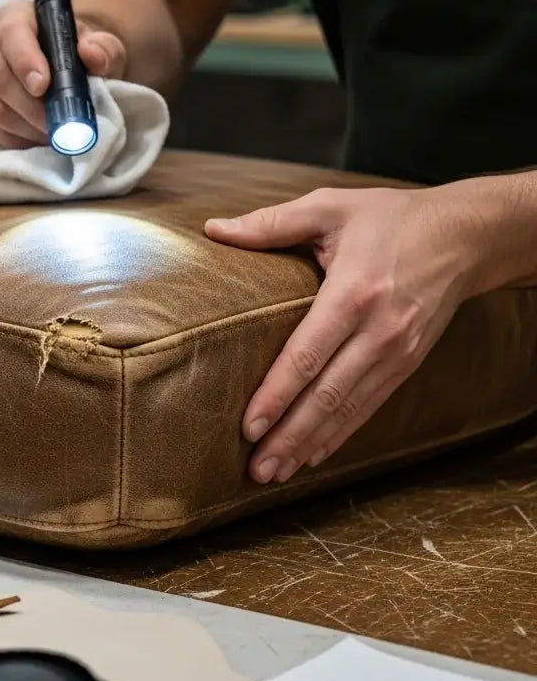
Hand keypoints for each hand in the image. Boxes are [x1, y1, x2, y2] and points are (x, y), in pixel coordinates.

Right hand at [0, 0, 126, 148]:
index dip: (25, 62)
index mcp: (17, 16)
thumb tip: (92, 55)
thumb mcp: (102, 48)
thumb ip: (104, 49)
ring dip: (25, 128)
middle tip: (57, 127)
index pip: (12, 34)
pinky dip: (14, 139)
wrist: (62, 69)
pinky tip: (35, 139)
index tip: (43, 87)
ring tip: (52, 135)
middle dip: (31, 108)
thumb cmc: (80, 55)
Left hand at [205, 184, 483, 483]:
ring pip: (348, 409)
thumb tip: (214, 229)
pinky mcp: (407, 363)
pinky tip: (313, 455)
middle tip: (256, 470)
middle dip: (289, 436)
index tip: (249, 426)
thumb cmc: (391, 218)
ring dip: (310, 444)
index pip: (308, 354)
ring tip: (275, 473)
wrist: (467, 235)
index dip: (277, 394)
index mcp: (354, 291)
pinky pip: (369, 407)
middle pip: (327, 394)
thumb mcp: (330, 207)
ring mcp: (398, 352)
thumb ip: (271, 223)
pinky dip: (339, 435)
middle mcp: (380, 330)